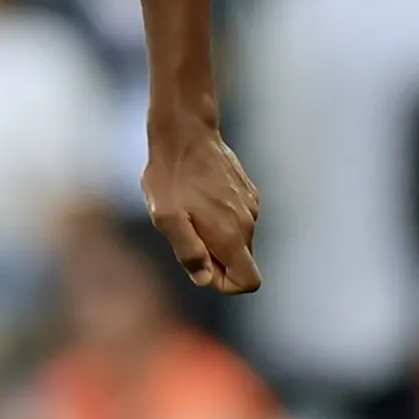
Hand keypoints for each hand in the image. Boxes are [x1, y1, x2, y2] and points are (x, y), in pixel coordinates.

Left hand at [144, 121, 261, 292]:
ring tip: (187, 213)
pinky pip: (237, 220)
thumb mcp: (166, 219)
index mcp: (231, 235)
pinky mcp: (248, 193)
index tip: (200, 266)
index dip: (224, 284)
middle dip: (215, 260)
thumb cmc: (171, 177)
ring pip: (238, 241)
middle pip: (241, 263)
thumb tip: (204, 278)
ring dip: (214, 238)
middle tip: (185, 234)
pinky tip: (196, 199)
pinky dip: (219, 220)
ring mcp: (252, 206)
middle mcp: (249, 223)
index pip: (249, 281)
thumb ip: (188, 252)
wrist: (186, 134)